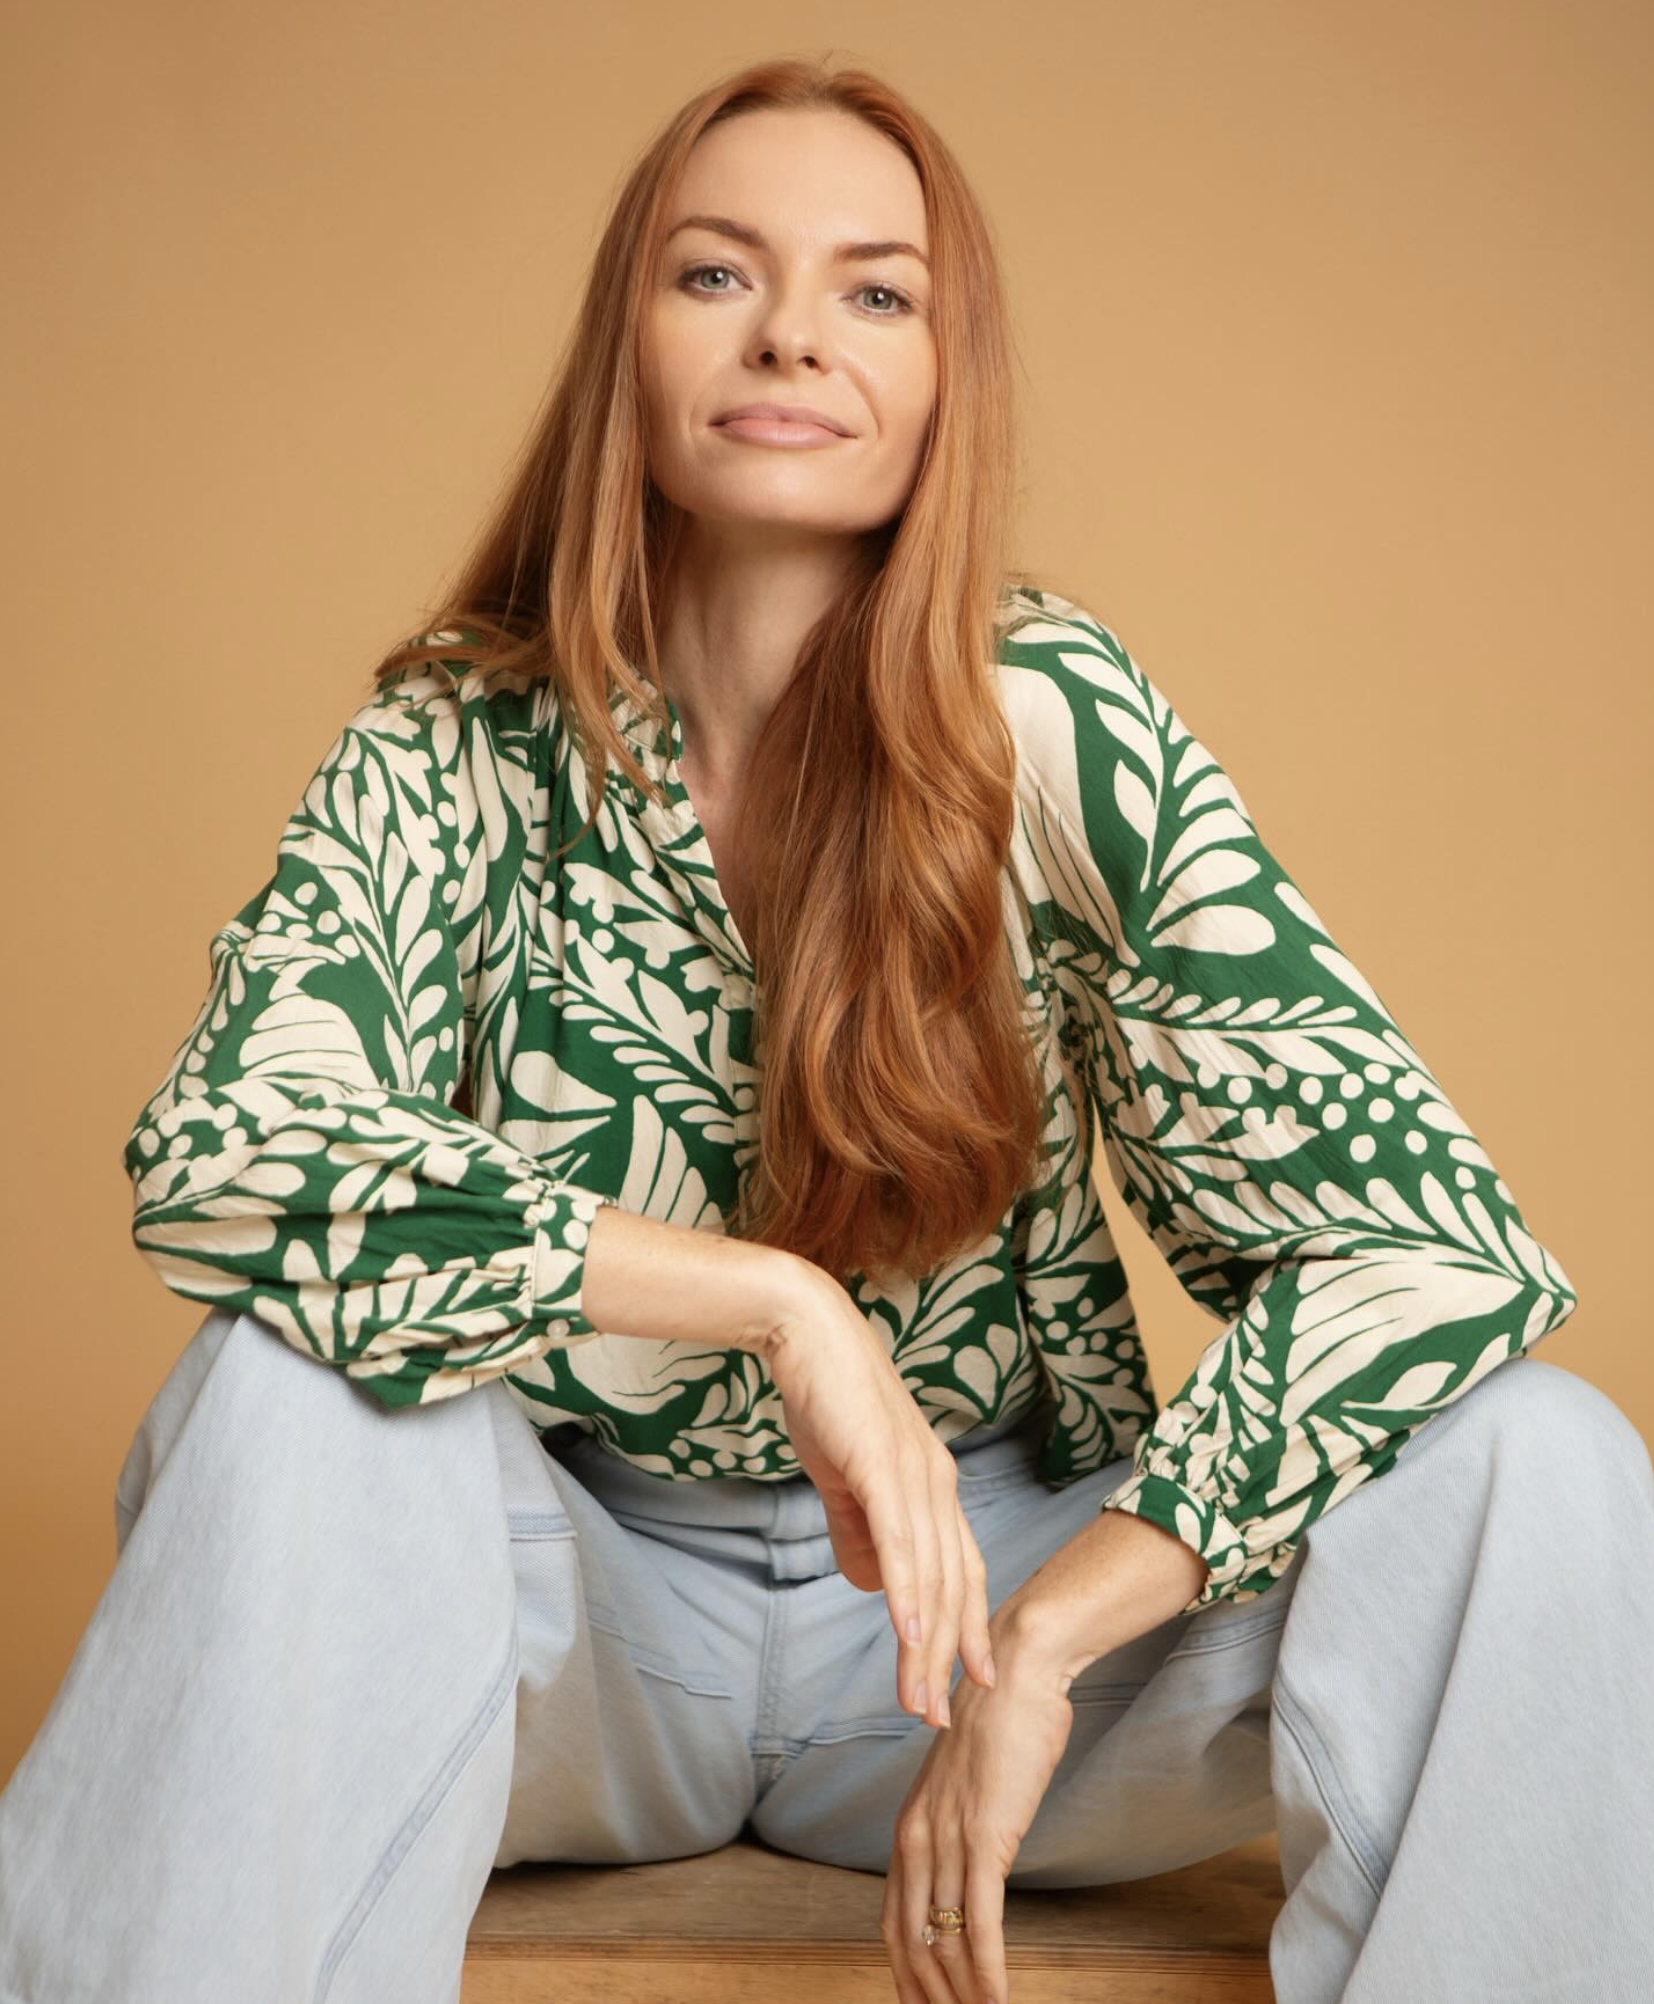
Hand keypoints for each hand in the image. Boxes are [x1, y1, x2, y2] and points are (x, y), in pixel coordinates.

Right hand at [764, 1270, 995, 1726]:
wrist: (807, 1332)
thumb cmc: (825, 1399)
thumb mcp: (844, 1478)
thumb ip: (859, 1531)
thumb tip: (872, 1585)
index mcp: (933, 1486)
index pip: (960, 1572)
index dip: (965, 1629)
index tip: (966, 1683)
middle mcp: (938, 1483)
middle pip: (954, 1585)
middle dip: (949, 1657)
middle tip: (940, 1718)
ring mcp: (915, 1473)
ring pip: (930, 1575)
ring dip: (926, 1644)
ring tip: (917, 1699)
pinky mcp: (884, 1464)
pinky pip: (901, 1540)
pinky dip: (908, 1592)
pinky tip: (909, 1633)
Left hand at [881, 1620, 1072, 2003]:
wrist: (1017, 1673)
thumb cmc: (1002, 1725)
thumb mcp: (966, 1785)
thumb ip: (958, 1828)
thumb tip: (971, 1867)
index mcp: (910, 1827)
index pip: (893, 1921)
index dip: (903, 1973)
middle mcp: (919, 1837)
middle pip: (912, 1941)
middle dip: (928, 1995)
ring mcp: (951, 1838)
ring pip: (946, 1940)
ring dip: (962, 1994)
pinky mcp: (988, 1837)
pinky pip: (982, 1921)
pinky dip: (989, 1969)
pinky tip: (999, 1999)